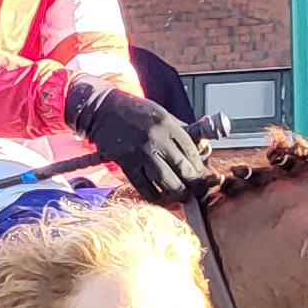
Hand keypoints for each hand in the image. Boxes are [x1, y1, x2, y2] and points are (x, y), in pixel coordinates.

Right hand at [67, 79, 211, 203]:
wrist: (102, 110)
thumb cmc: (134, 112)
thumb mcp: (161, 114)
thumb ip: (180, 131)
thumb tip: (200, 148)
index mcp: (167, 124)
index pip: (191, 151)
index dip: (200, 167)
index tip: (204, 176)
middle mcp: (156, 139)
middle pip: (182, 169)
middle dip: (194, 185)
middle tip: (199, 192)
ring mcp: (140, 153)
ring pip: (166, 182)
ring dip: (178, 194)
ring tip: (183, 197)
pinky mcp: (126, 163)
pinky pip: (144, 187)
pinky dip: (155, 196)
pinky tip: (162, 198)